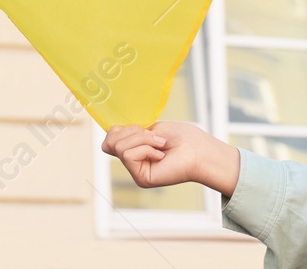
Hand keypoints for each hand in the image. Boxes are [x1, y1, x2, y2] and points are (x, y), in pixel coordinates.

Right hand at [100, 121, 240, 196]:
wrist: (199, 148)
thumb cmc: (181, 137)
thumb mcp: (149, 129)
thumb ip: (128, 135)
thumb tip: (107, 140)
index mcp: (134, 149)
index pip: (110, 138)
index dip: (120, 129)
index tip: (142, 128)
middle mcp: (133, 163)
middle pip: (110, 141)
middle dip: (133, 132)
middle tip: (155, 137)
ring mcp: (136, 172)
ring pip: (120, 147)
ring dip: (143, 139)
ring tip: (160, 145)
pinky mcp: (141, 179)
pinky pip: (129, 155)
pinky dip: (146, 148)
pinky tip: (161, 155)